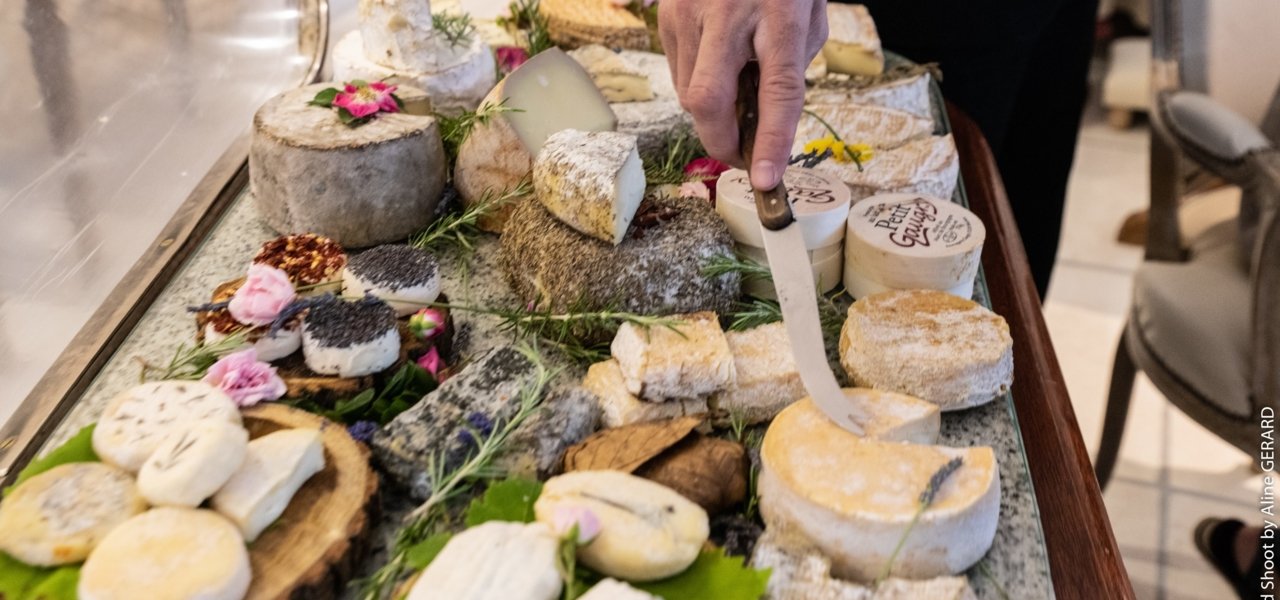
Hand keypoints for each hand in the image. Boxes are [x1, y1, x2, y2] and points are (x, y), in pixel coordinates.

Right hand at [659, 0, 826, 190]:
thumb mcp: (807, 15)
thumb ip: (790, 66)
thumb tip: (763, 122)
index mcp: (780, 13)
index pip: (778, 89)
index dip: (772, 140)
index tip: (767, 179)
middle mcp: (727, 13)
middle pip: (707, 100)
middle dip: (721, 141)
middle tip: (743, 156)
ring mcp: (688, 13)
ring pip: (688, 94)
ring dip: (713, 113)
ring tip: (737, 95)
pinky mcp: (666, 15)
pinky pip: (678, 73)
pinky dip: (699, 86)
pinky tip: (719, 67)